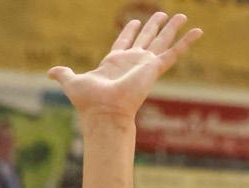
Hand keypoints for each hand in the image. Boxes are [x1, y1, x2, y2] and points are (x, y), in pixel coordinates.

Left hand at [48, 12, 200, 121]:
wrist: (104, 112)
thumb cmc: (88, 101)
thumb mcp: (72, 82)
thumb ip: (63, 74)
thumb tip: (49, 72)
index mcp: (113, 62)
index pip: (123, 42)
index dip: (129, 31)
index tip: (134, 21)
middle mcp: (131, 62)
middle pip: (145, 38)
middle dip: (153, 26)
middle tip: (162, 13)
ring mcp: (144, 65)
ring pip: (161, 41)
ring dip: (171, 29)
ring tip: (182, 15)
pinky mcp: (154, 68)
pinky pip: (174, 53)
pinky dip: (187, 42)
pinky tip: (198, 31)